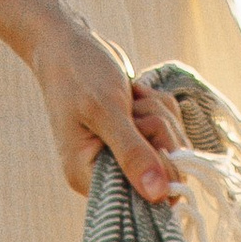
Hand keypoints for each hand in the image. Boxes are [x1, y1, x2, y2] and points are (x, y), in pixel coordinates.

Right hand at [25, 1, 183, 204]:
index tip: (143, 130)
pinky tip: (136, 93)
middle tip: (133, 108)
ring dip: (159, 114)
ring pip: (173, 147)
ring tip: (130, 97)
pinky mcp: (138, 138)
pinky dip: (160, 105)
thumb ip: (132, 153)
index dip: (159, 169)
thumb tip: (158, 195)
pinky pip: (171, 129)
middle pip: (167, 173)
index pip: (143, 198)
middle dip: (159, 132)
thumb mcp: (106, 110)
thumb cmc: (78, 73)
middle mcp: (109, 173)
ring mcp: (126, 156)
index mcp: (90, 177)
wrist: (67, 43)